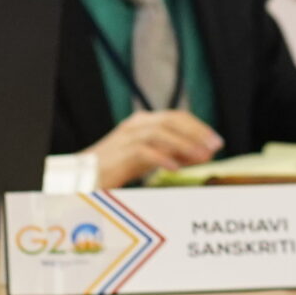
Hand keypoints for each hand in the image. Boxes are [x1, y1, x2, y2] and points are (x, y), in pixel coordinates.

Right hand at [83, 110, 221, 188]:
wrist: (79, 178)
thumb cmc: (114, 169)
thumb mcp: (147, 158)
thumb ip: (171, 153)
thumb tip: (202, 154)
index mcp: (142, 122)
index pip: (177, 116)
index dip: (199, 127)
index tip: (216, 141)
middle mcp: (135, 125)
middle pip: (172, 119)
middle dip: (197, 132)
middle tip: (215, 146)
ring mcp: (125, 138)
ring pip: (161, 132)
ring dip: (184, 144)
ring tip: (201, 157)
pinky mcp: (118, 154)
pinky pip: (144, 152)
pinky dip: (162, 158)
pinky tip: (175, 168)